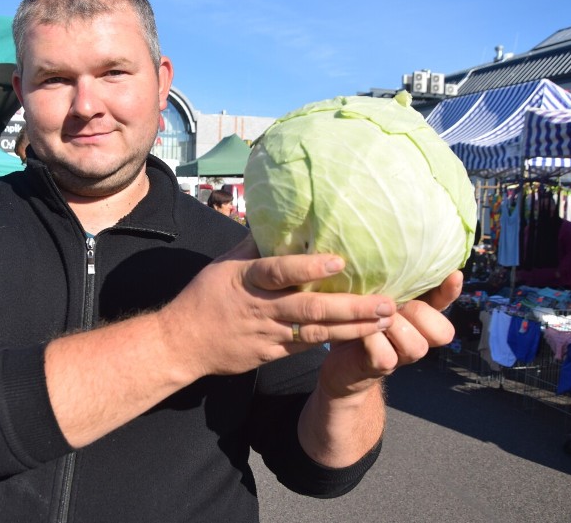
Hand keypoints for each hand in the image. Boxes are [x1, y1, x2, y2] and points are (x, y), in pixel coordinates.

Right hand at [158, 236, 395, 380]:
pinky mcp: (272, 354)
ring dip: (354, 328)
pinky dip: (335, 342)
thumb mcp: (225, 264)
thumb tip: (280, 217)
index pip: (279, 272)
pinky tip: (363, 336)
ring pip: (316, 334)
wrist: (183, 343)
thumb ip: (255, 244)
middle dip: (352, 307)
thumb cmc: (205, 296)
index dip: (309, 268)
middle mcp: (261, 308)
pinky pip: (307, 348)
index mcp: (246, 280)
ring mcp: (268, 335)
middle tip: (387, 301)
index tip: (340, 260)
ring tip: (386, 320)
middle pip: (310, 309)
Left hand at [317, 271, 462, 398]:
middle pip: (442, 331)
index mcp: (418, 313)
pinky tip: (358, 333)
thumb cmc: (356, 320)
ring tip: (373, 319)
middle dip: (419, 314)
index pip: (444, 301)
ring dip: (394, 328)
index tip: (454, 275)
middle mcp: (417, 335)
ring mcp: (403, 355)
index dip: (450, 290)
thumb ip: (384, 281)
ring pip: (417, 346)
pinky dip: (371, 342)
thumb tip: (385, 251)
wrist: (338, 362)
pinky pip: (386, 356)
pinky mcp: (383, 367)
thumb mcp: (370, 296)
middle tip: (393, 305)